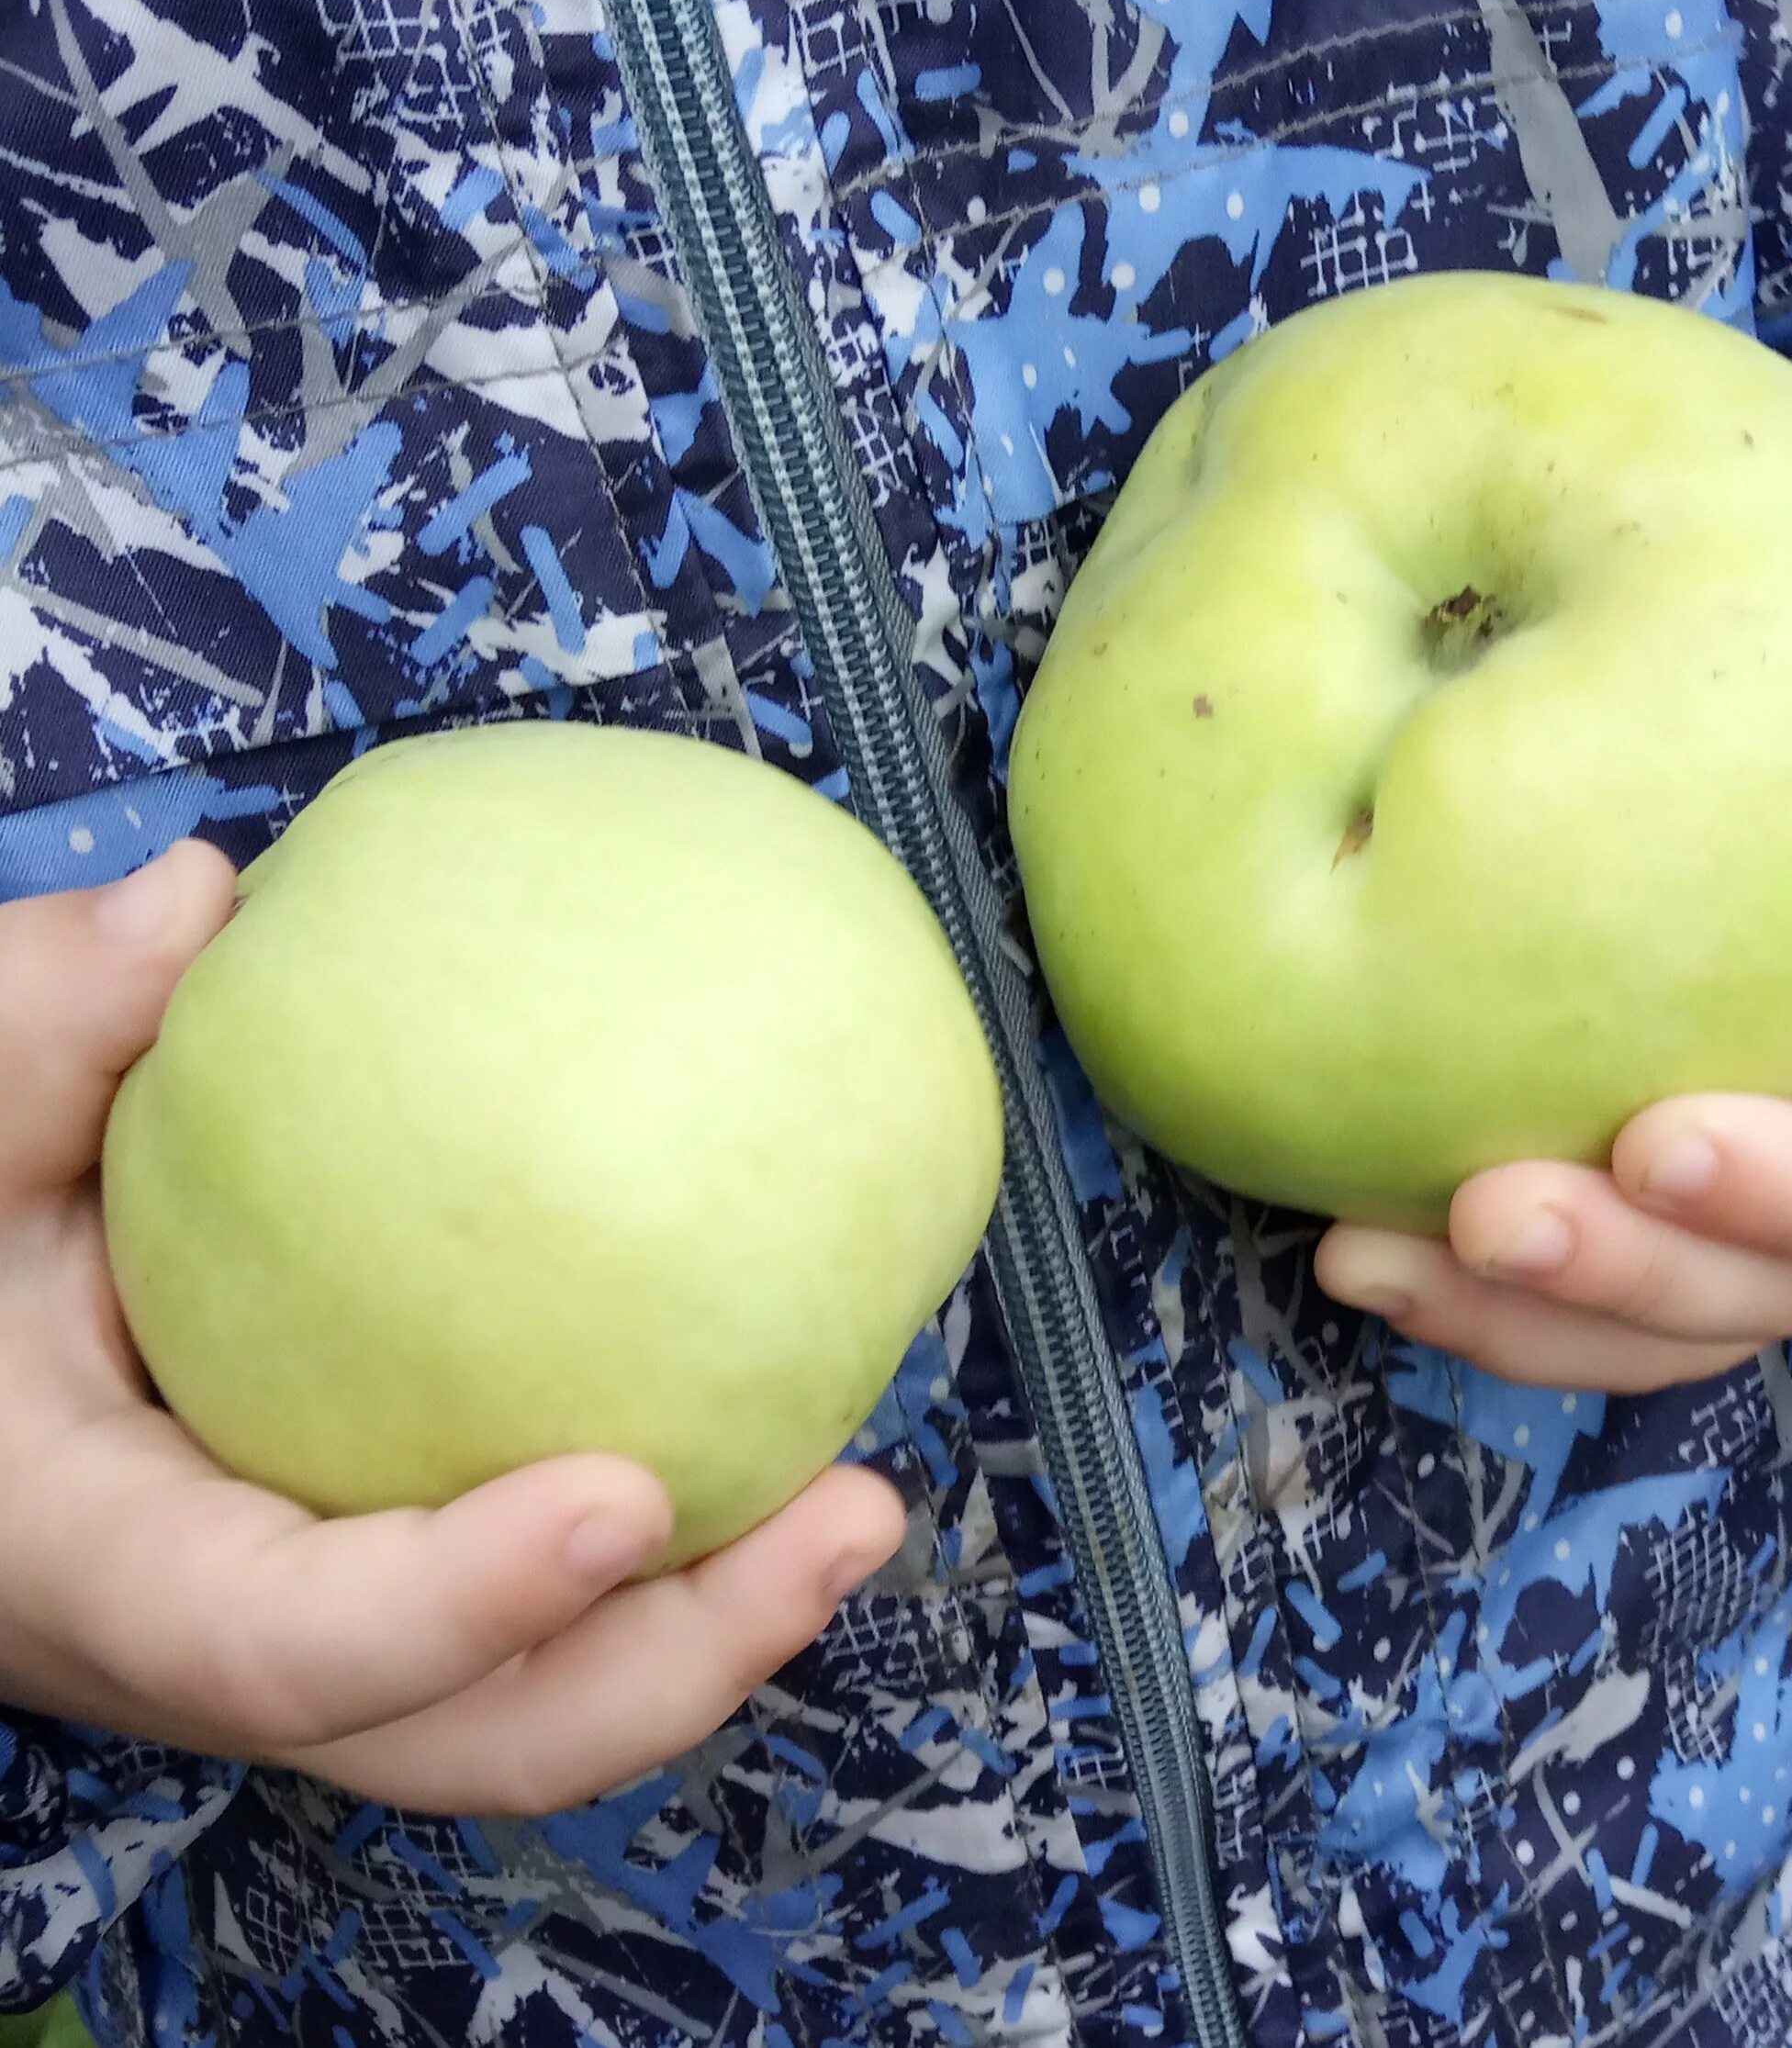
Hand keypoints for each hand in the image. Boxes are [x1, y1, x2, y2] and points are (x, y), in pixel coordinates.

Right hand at [0, 844, 905, 1814]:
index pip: (281, 1646)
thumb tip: (192, 903)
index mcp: (102, 1568)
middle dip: (677, 1659)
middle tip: (852, 1515)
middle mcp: (221, 1644)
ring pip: (529, 1699)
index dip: (457, 1604)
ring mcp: (316, 1622)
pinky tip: (773, 1404)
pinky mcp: (382, 1564)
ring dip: (713, 1618)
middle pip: (470, 1737)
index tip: (624, 1495)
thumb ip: (33, 1035)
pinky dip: (671, 1546)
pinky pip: (539, 1606)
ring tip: (860, 1496)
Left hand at [1315, 442, 1791, 1389]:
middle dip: (1629, 1272)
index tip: (1660, 1145)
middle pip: (1779, 1286)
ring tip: (1364, 1259)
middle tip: (1484, 1213)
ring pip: (1672, 1324)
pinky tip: (1352, 1250)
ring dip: (1524, 1316)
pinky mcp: (1706, 1237)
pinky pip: (1604, 1305)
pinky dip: (1485, 1303)